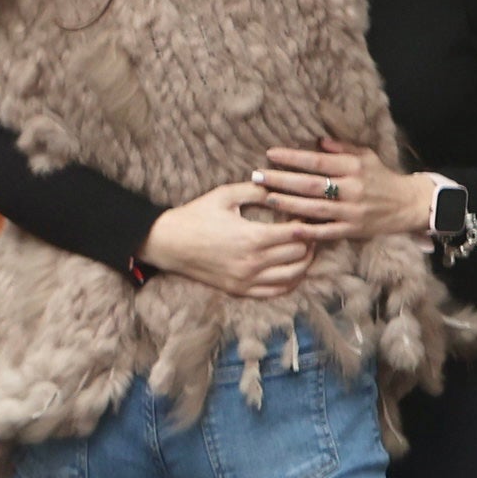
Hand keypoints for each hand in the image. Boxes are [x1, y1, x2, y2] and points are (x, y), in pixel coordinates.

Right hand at [141, 182, 310, 297]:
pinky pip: (276, 291)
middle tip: (310, 229)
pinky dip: (290, 282)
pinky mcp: (239, 290)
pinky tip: (293, 270)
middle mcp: (253, 262)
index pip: (298, 234)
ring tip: (305, 248)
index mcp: (252, 237)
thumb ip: (257, 190)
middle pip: (299, 254)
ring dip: (305, 262)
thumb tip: (281, 186)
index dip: (308, 223)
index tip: (308, 214)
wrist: (167, 242)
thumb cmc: (195, 215)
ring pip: (293, 276)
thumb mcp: (224, 195)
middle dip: (310, 240)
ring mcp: (247, 279)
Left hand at [252, 139, 433, 242]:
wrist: (408, 203)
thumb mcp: (365, 155)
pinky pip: (326, 231)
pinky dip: (307, 231)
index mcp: (354, 167)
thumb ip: (341, 147)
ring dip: (288, 204)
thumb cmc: (381, 176)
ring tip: (265, 197)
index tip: (271, 154)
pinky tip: (287, 228)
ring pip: (314, 208)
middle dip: (281, 180)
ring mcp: (352, 211)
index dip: (293, 158)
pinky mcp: (353, 230)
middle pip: (311, 185)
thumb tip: (317, 140)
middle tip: (257, 176)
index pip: (318, 162)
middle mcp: (352, 188)